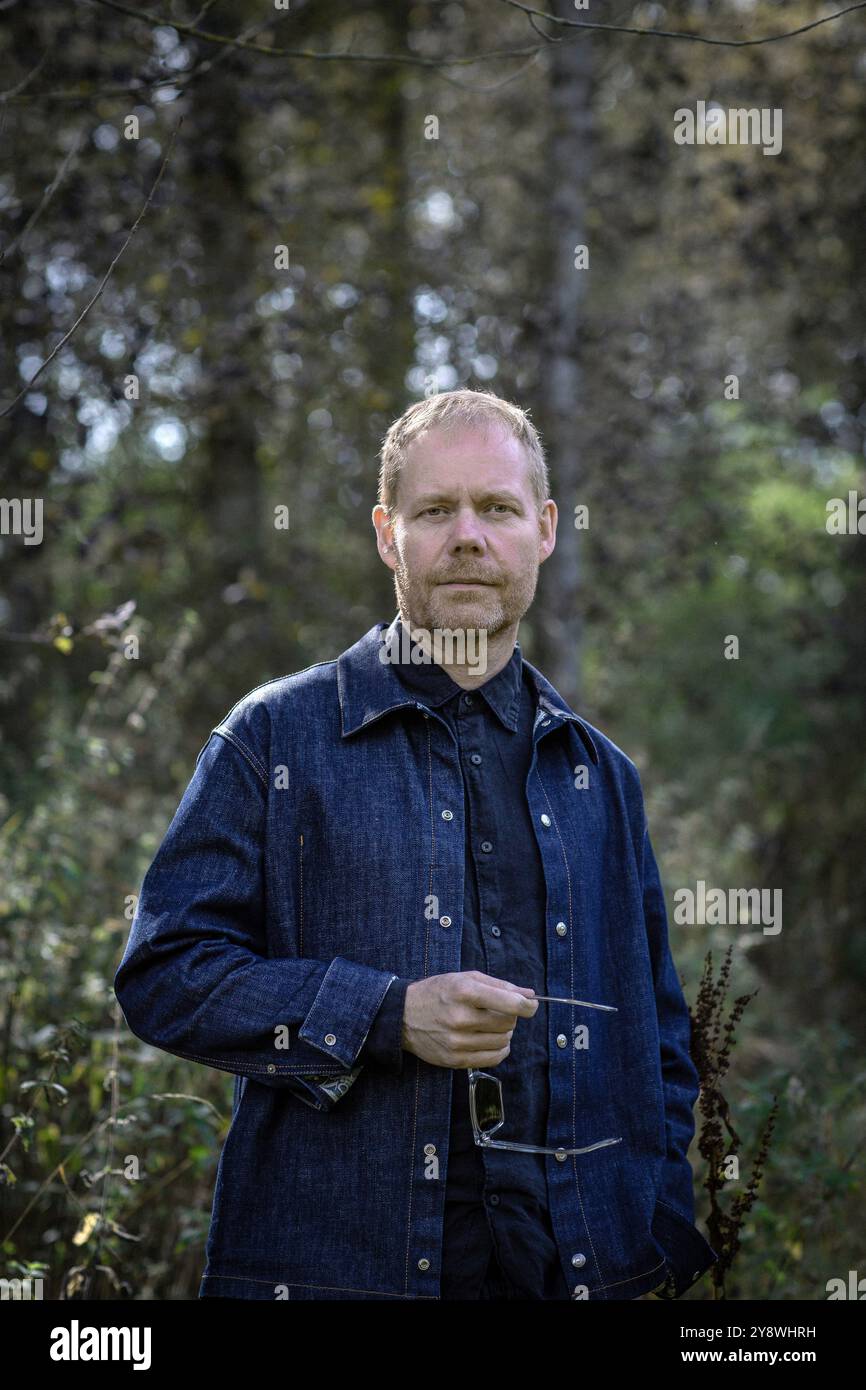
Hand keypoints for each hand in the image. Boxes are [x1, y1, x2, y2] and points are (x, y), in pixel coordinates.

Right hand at [401, 969, 538, 1068]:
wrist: (403, 1016)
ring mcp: (457, 1042)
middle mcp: (461, 1018)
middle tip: (499, 1011)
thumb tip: (529, 995)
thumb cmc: (437, 992)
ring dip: (504, 1033)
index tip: (531, 1005)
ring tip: (490, 1025)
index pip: (510, 1003)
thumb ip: (499, 986)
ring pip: (503, 1041)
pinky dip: (499, 1050)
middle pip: (508, 1023)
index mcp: (464, 992)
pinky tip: (490, 1040)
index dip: (527, 1005)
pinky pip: (492, 1059)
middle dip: (510, 1016)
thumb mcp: (465, 978)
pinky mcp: (455, 1060)